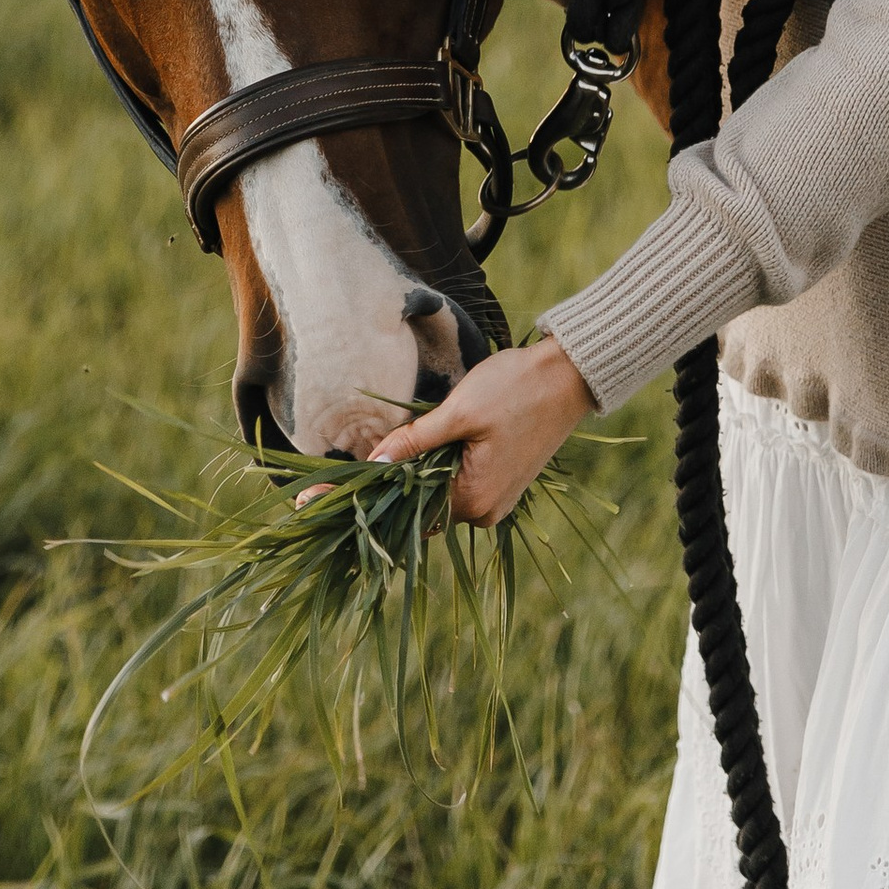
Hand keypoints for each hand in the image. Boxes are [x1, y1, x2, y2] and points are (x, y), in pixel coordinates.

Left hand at [369, 337, 592, 524]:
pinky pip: (458, 484)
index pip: (404, 511)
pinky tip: (425, 447)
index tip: (319, 494)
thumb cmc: (515, 388)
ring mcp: (496, 500)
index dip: (365, 497)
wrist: (569, 376)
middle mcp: (484, 513)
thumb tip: (374, 462)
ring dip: (416, 473)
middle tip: (348, 466)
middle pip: (420, 506)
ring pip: (438, 494)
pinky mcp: (503, 483)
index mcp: (473, 501)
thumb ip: (415, 441)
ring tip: (386, 451)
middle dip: (389, 484)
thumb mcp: (459, 411)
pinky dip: (439, 468)